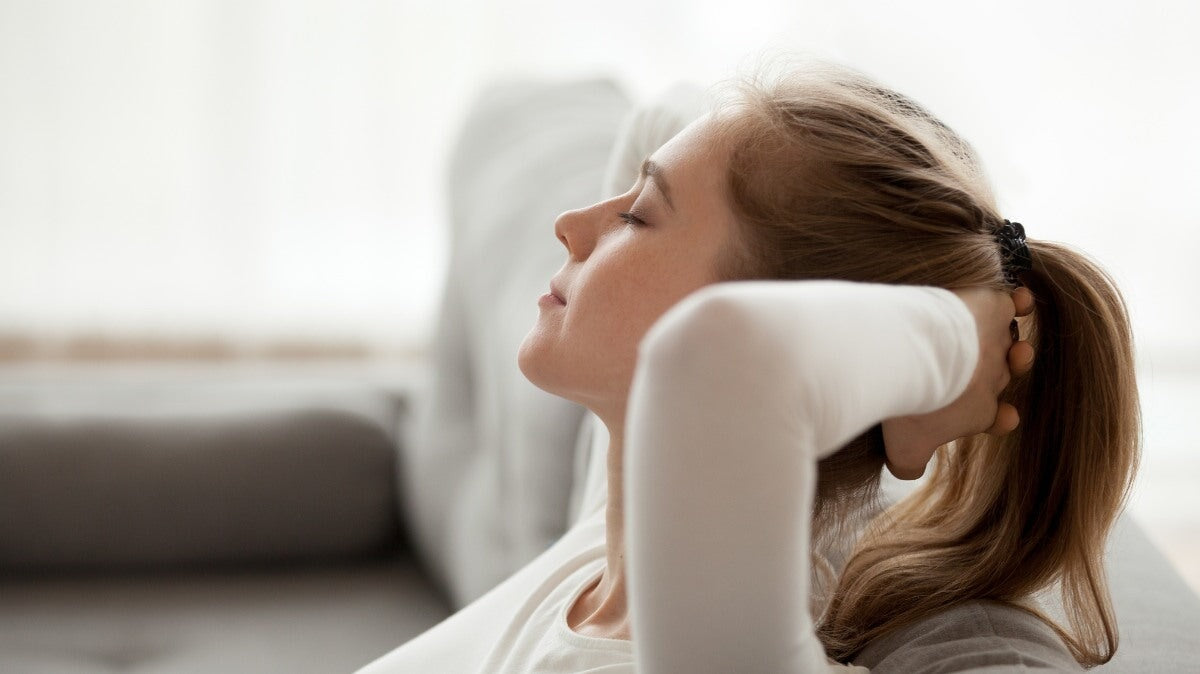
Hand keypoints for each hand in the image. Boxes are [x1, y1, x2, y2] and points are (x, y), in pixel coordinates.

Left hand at [880, 287, 1035, 479]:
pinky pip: (1012, 303)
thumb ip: (908, 464)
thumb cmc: (910, 406)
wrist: (916, 358)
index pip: (996, 416)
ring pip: (1011, 342)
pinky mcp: (992, 308)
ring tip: (1010, 344)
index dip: (999, 418)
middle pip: (1000, 375)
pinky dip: (1016, 301)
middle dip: (996, 376)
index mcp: (979, 412)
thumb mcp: (904, 449)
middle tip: (979, 374)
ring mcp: (995, 342)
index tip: (1003, 417)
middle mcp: (994, 377)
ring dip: (1012, 343)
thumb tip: (907, 472)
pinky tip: (1016, 298)